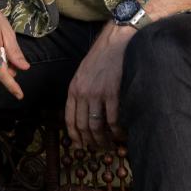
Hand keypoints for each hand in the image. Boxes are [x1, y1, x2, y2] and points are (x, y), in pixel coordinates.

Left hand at [65, 24, 130, 150]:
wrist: (115, 42)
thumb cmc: (101, 57)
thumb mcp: (83, 74)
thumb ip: (81, 91)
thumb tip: (83, 112)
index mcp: (73, 89)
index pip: (70, 119)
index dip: (74, 135)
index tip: (80, 145)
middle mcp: (83, 93)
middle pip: (83, 126)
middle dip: (90, 141)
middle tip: (97, 148)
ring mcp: (97, 94)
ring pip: (97, 125)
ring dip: (103, 139)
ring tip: (109, 145)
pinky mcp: (112, 93)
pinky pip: (112, 119)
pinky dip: (117, 131)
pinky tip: (121, 134)